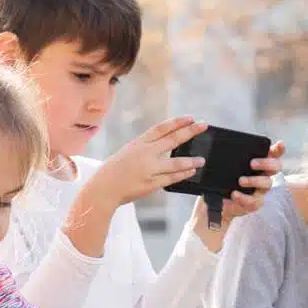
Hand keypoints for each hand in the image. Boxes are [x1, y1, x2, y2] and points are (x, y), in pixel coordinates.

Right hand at [88, 117, 207, 208]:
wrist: (103, 189)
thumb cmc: (114, 170)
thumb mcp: (128, 151)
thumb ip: (146, 147)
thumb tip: (167, 142)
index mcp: (138, 143)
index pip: (161, 128)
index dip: (177, 122)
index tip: (191, 118)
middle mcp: (145, 153)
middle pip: (173, 140)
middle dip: (190, 131)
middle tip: (204, 126)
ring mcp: (149, 169)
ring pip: (176, 163)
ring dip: (192, 160)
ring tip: (202, 159)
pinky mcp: (152, 184)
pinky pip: (172, 178)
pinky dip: (184, 174)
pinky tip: (192, 171)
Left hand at [193, 141, 285, 252]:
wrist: (215, 202)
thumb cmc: (221, 181)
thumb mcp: (222, 168)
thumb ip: (223, 160)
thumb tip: (212, 154)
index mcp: (258, 164)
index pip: (273, 154)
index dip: (278, 150)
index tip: (280, 144)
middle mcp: (263, 175)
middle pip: (275, 167)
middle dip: (266, 163)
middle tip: (252, 164)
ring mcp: (261, 190)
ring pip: (267, 184)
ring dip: (254, 180)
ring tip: (240, 181)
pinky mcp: (255, 203)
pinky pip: (255, 201)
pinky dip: (244, 198)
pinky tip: (234, 194)